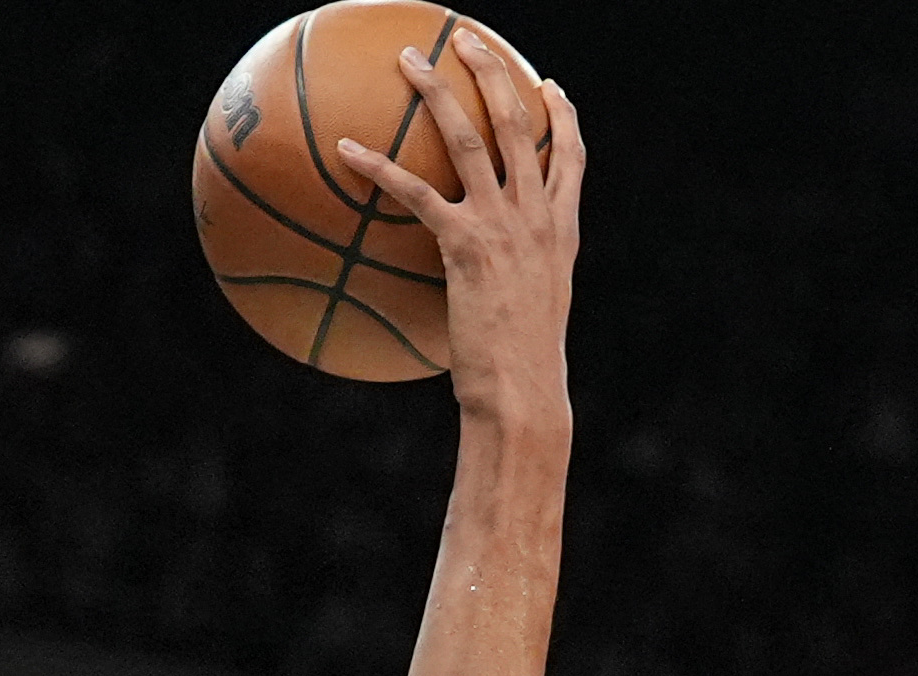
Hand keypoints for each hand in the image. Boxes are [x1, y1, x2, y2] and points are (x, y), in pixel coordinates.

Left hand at [332, 44, 581, 422]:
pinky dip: (380, 167)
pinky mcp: (466, 245)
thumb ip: (516, 283)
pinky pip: (417, 192)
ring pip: (472, 137)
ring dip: (437, 92)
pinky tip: (347, 150)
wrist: (523, 394)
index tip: (551, 87)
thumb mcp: (532, 317)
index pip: (571, 159)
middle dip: (492, 72)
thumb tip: (486, 287)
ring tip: (408, 60)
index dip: (563, 117)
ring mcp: (504, 227)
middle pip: (518, 124)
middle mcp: (537, 218)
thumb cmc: (521, 372)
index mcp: (560, 232)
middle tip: (467, 39)